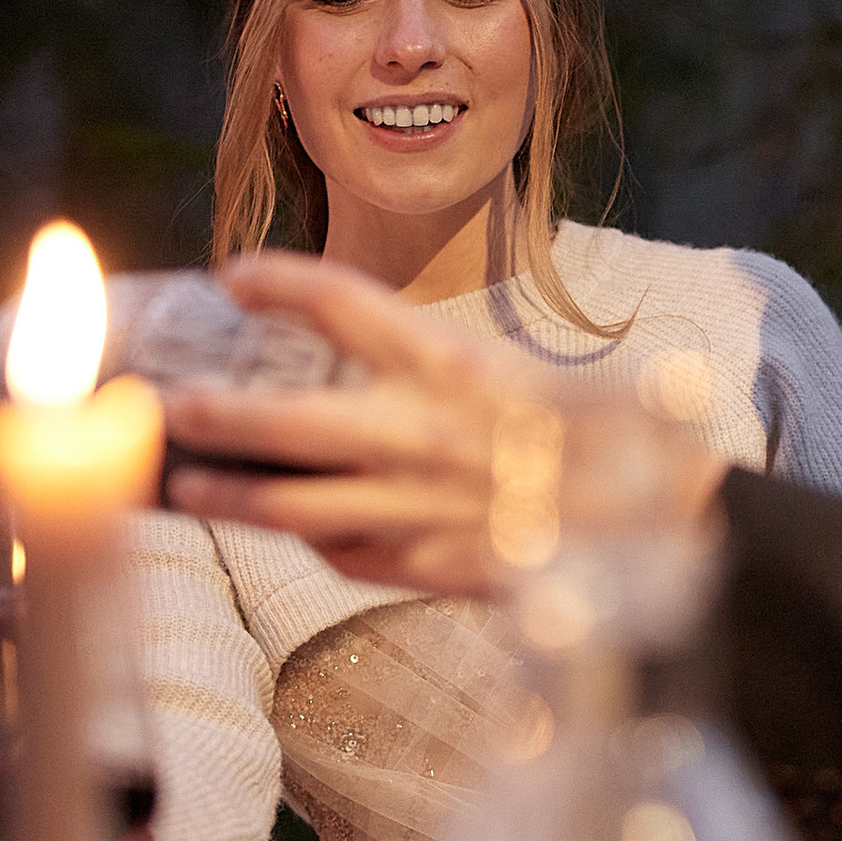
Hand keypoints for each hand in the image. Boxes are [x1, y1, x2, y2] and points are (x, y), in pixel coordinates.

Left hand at [159, 253, 728, 592]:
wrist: (670, 523)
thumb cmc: (623, 437)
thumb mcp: (558, 374)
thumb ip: (473, 370)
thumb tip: (417, 354)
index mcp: (459, 365)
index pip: (350, 306)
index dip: (284, 283)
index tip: (237, 273)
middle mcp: (427, 433)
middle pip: (292, 419)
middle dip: (220, 414)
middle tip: (171, 403)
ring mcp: (422, 507)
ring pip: (296, 504)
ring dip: (231, 496)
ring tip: (184, 487)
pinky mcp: (430, 567)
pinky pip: (346, 555)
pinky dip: (310, 542)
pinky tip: (286, 531)